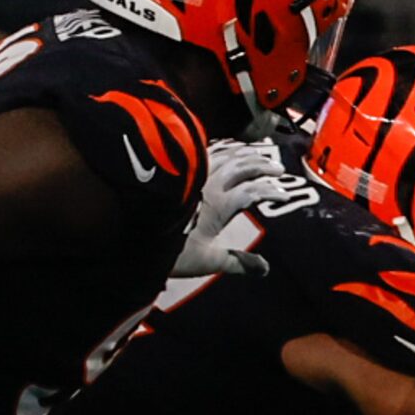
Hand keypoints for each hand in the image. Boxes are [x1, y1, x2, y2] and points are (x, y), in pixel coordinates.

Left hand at [171, 139, 293, 277]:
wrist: (129, 230)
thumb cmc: (169, 248)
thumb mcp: (206, 261)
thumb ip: (238, 263)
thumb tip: (265, 269)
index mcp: (219, 205)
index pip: (253, 191)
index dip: (271, 191)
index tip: (284, 196)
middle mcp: (208, 184)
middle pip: (242, 167)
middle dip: (263, 166)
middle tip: (278, 169)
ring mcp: (193, 173)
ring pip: (225, 156)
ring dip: (246, 154)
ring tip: (259, 153)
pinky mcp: (178, 167)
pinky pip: (205, 151)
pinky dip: (222, 147)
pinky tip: (228, 146)